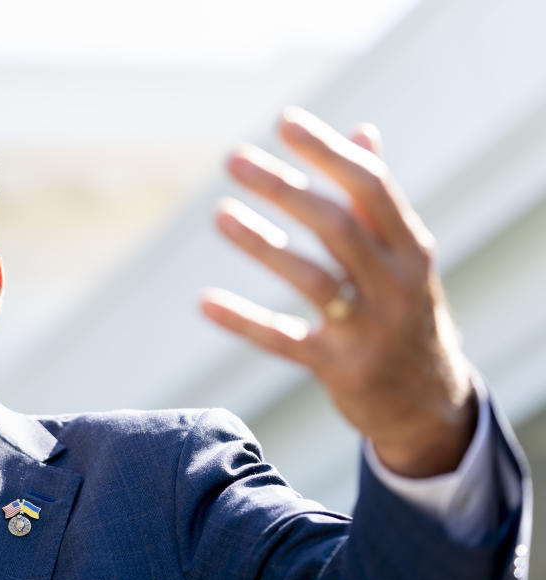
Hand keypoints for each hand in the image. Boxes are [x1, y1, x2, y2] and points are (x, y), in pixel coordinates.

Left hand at [200, 107, 476, 477]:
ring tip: (219, 215)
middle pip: (337, 226)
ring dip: (262, 244)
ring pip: (313, 280)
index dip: (328, 152)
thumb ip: (377, 200)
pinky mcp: (339, 369)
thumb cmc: (404, 311)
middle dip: (284, 187)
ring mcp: (369, 330)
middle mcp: (397, 286)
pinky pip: (284, 340)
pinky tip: (205, 302)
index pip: (371, 188)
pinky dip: (244, 321)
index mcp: (412, 249)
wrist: (428, 403)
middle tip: (234, 159)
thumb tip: (362, 132)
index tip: (284, 122)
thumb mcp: (404, 257)